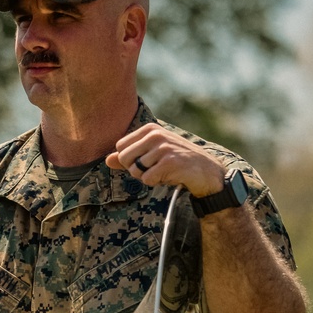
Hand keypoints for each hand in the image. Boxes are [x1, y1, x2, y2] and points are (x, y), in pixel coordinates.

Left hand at [106, 124, 227, 197]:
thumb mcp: (151, 156)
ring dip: (148, 177)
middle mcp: (155, 134)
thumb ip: (129, 157)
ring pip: (135, 171)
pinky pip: (147, 179)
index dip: (130, 161)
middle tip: (155, 169)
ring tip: (165, 171)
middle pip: (124, 159)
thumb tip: (107, 160)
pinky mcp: (169, 161)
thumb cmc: (176, 163)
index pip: (120, 147)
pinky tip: (170, 176)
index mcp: (149, 129)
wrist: (205, 171)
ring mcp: (163, 147)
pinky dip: (156, 182)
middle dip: (136, 170)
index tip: (148, 161)